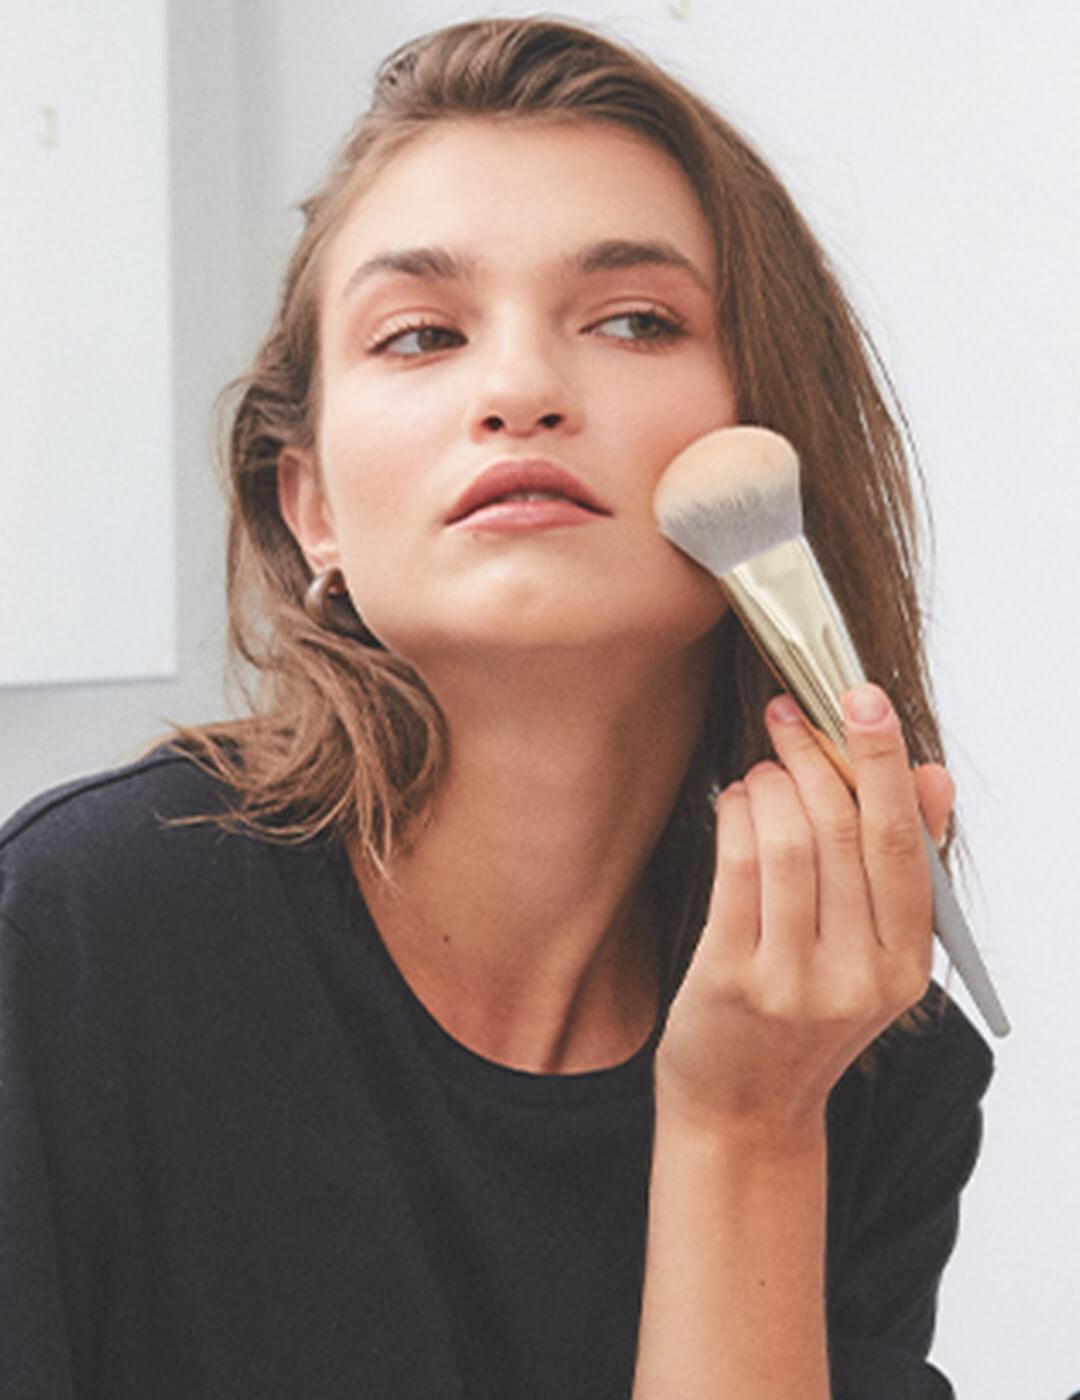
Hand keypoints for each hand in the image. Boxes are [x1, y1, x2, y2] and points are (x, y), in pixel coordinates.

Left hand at [654, 683, 952, 1147]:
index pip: (903, 843)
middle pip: (845, 832)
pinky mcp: (732, 980)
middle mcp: (859, 976)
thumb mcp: (873, 957)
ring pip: (790, 843)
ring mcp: (794, 982)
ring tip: (762, 769)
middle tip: (790, 715)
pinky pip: (736, 869)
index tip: (862, 697)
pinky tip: (734, 801)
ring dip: (771, 784)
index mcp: (907, 965)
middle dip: (816, 756)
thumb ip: (904, 870)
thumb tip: (934, 777)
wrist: (743, 1113)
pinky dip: (735, 816)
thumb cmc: (804, 1022)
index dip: (882, 761)